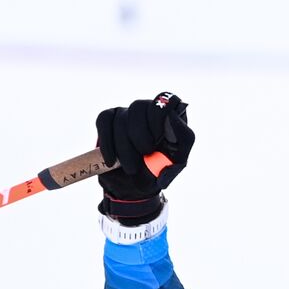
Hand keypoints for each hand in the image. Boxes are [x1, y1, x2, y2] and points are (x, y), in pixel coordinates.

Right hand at [95, 91, 193, 224]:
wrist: (134, 188)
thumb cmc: (159, 172)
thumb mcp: (178, 160)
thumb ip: (183, 138)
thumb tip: (173, 116)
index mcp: (169, 117)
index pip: (166, 99)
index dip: (159, 115)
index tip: (158, 138)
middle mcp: (148, 110)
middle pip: (139, 106)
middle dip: (140, 135)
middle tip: (145, 155)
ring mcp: (127, 113)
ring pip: (121, 118)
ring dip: (124, 147)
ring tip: (131, 168)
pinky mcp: (108, 119)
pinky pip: (104, 121)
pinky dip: (107, 143)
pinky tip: (112, 161)